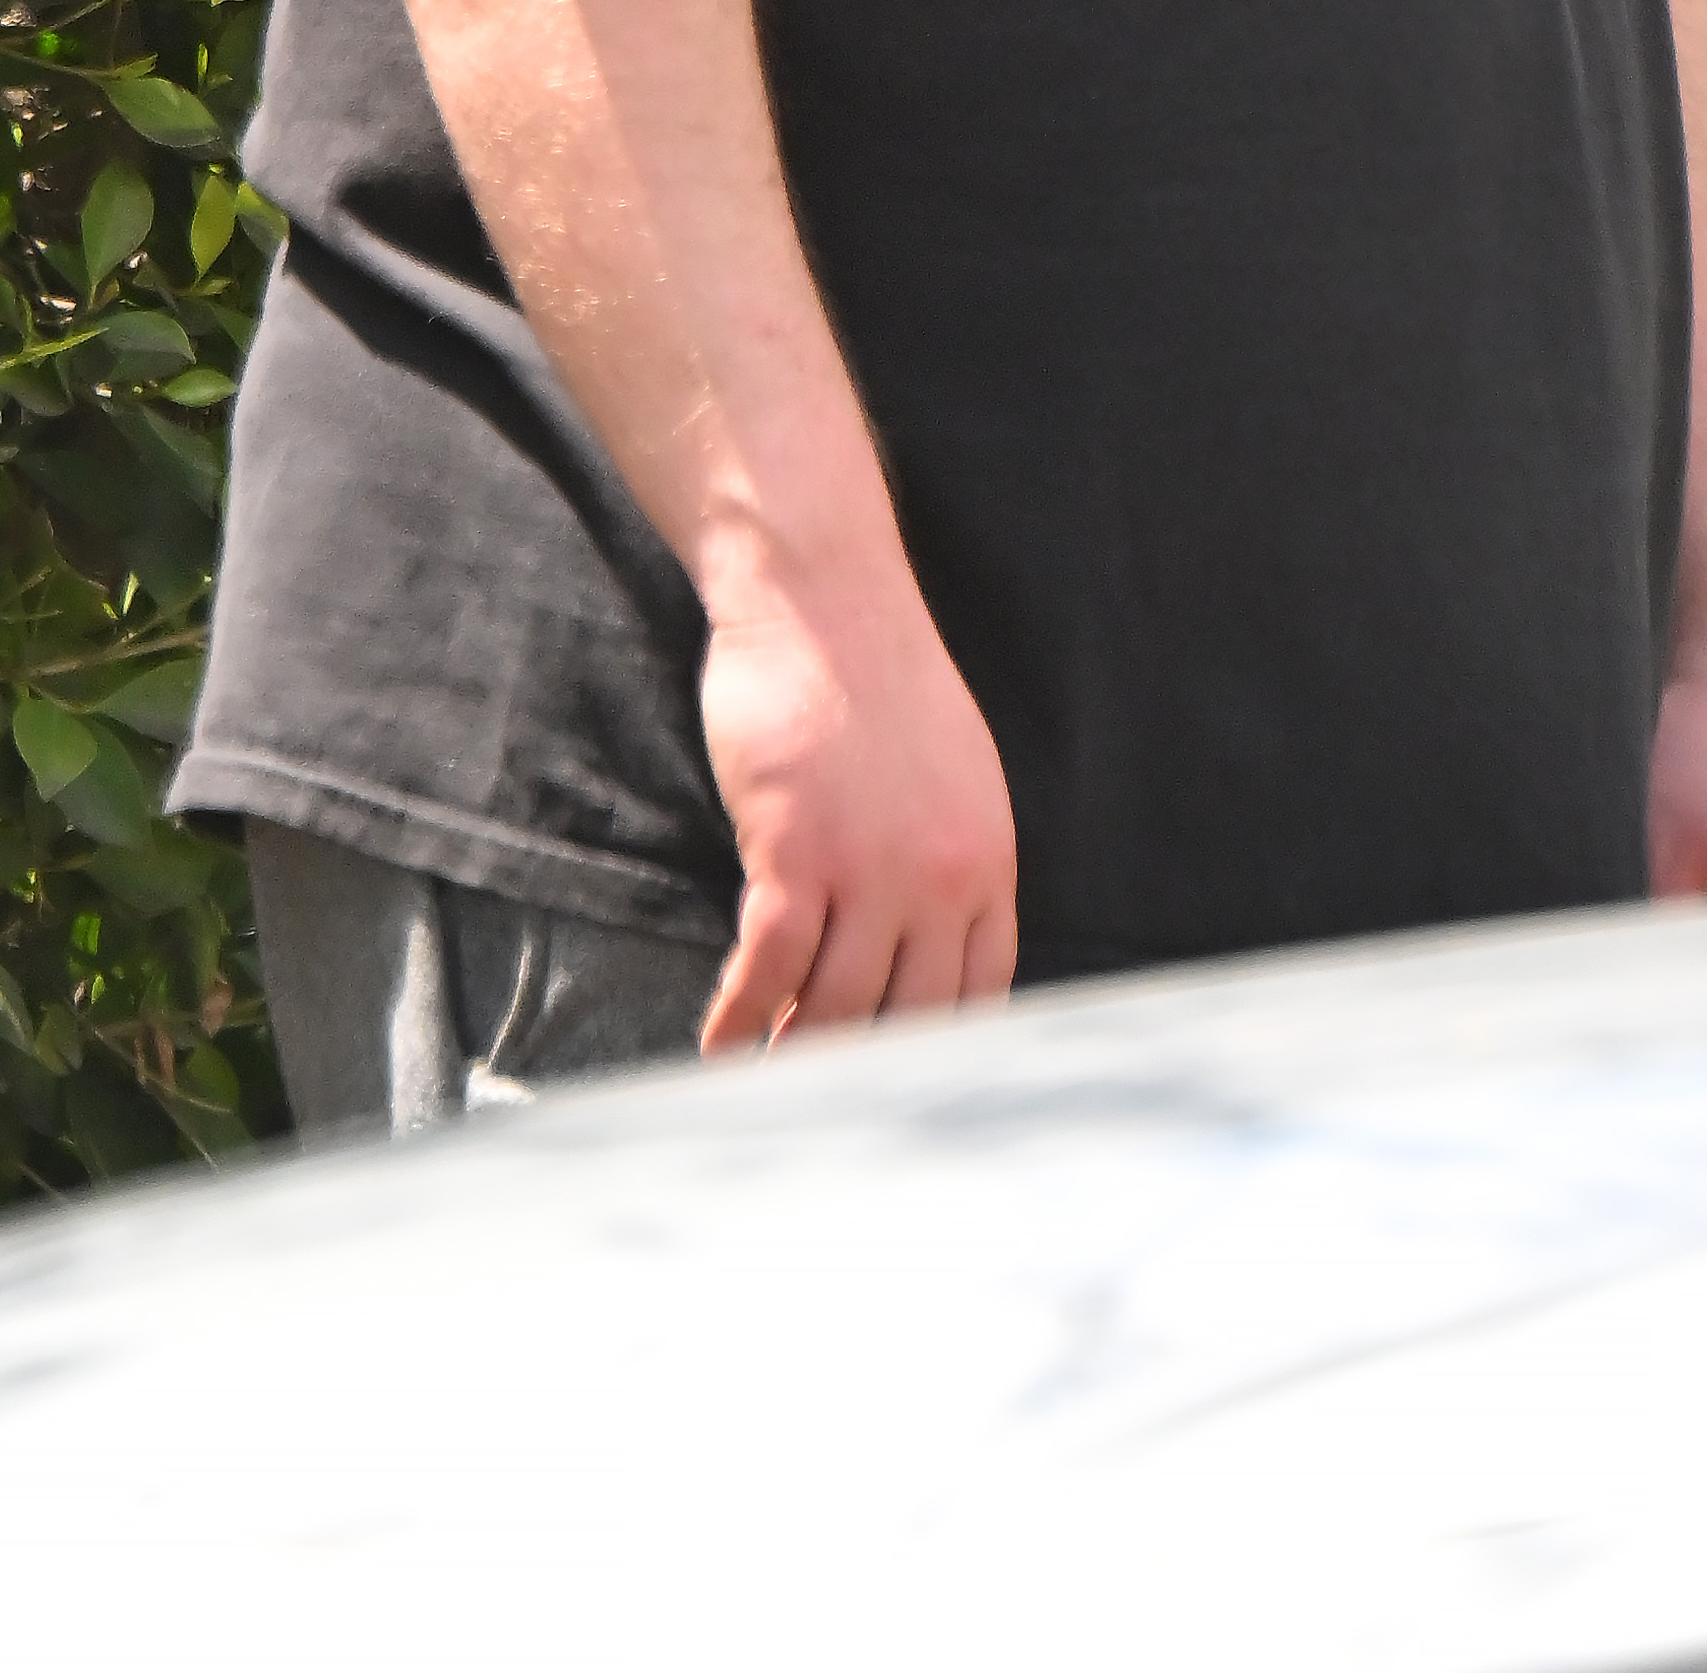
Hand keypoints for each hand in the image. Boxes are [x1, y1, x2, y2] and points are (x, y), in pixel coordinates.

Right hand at [696, 567, 1017, 1052]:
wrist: (822, 597)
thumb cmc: (874, 681)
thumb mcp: (952, 776)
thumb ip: (950, 861)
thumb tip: (922, 947)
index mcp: (989, 860)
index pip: (979, 996)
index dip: (934, 1054)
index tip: (898, 1092)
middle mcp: (943, 876)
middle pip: (907, 1021)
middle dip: (861, 1074)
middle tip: (819, 1109)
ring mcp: (872, 869)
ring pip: (834, 1010)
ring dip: (791, 1057)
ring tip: (760, 1085)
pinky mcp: (796, 853)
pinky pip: (767, 970)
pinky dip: (738, 1019)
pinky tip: (717, 1043)